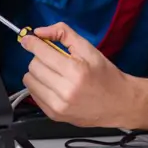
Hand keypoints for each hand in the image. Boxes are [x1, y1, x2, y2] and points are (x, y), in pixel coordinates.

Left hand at [20, 22, 137, 128]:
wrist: (119, 103)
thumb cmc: (105, 74)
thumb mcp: (89, 48)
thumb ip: (64, 34)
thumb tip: (39, 32)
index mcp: (76, 71)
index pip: (42, 53)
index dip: (32, 43)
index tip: (28, 38)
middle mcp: (65, 90)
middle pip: (34, 66)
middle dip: (40, 58)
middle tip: (53, 58)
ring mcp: (58, 106)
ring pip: (29, 81)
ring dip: (37, 72)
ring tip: (53, 72)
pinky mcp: (54, 115)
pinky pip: (33, 95)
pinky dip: (39, 86)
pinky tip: (53, 84)